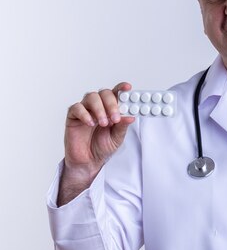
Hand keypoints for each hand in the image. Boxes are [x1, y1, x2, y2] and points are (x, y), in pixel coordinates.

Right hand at [58, 82, 134, 204]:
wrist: (89, 161)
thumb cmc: (102, 146)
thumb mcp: (117, 137)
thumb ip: (122, 126)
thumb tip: (130, 116)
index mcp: (111, 108)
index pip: (116, 94)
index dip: (122, 88)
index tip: (128, 88)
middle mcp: (98, 106)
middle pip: (104, 93)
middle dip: (111, 103)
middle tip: (115, 118)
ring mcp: (85, 109)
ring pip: (91, 97)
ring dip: (99, 109)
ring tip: (104, 123)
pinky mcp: (73, 116)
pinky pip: (77, 108)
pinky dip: (85, 114)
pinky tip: (90, 123)